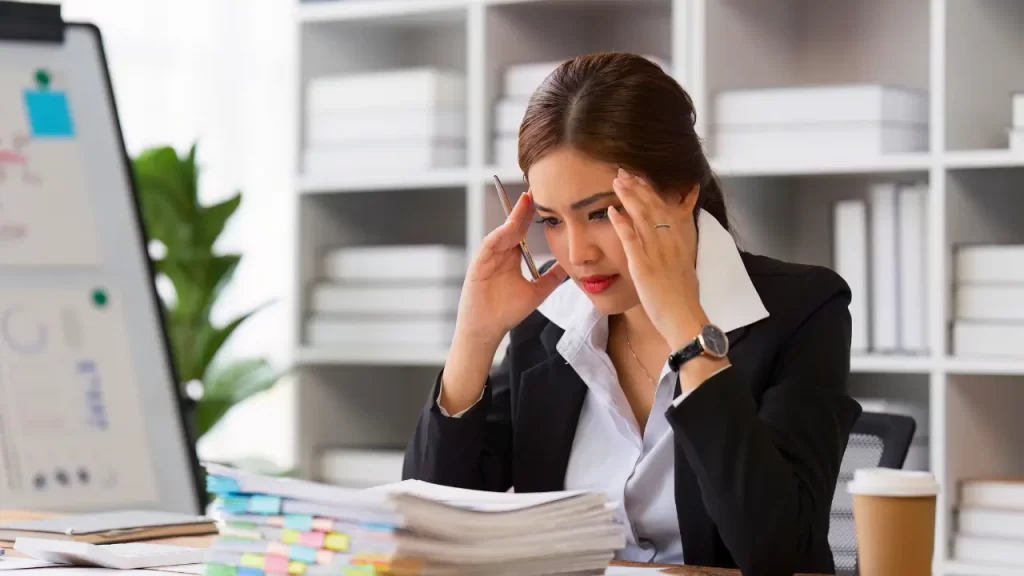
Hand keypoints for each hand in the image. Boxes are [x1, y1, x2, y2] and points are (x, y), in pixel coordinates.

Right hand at [454, 190, 566, 346]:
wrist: (487, 330)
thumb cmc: (507, 312)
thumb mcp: (537, 292)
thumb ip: (551, 278)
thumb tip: (570, 266)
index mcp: (511, 257)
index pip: (522, 230)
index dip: (532, 215)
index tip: (546, 200)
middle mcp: (499, 254)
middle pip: (513, 226)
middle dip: (524, 208)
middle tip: (536, 189)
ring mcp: (488, 258)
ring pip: (502, 231)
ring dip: (513, 216)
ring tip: (526, 200)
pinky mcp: (478, 264)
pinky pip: (490, 245)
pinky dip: (500, 235)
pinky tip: (510, 227)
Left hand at [607, 168, 707, 350]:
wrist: (685, 318)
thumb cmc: (683, 298)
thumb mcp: (685, 266)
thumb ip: (678, 250)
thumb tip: (673, 241)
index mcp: (679, 241)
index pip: (665, 208)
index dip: (651, 191)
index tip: (639, 178)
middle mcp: (669, 242)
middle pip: (653, 206)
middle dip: (637, 187)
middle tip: (623, 172)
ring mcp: (657, 253)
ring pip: (642, 217)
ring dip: (628, 196)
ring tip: (616, 181)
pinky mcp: (644, 266)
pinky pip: (631, 240)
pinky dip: (621, 223)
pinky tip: (611, 210)